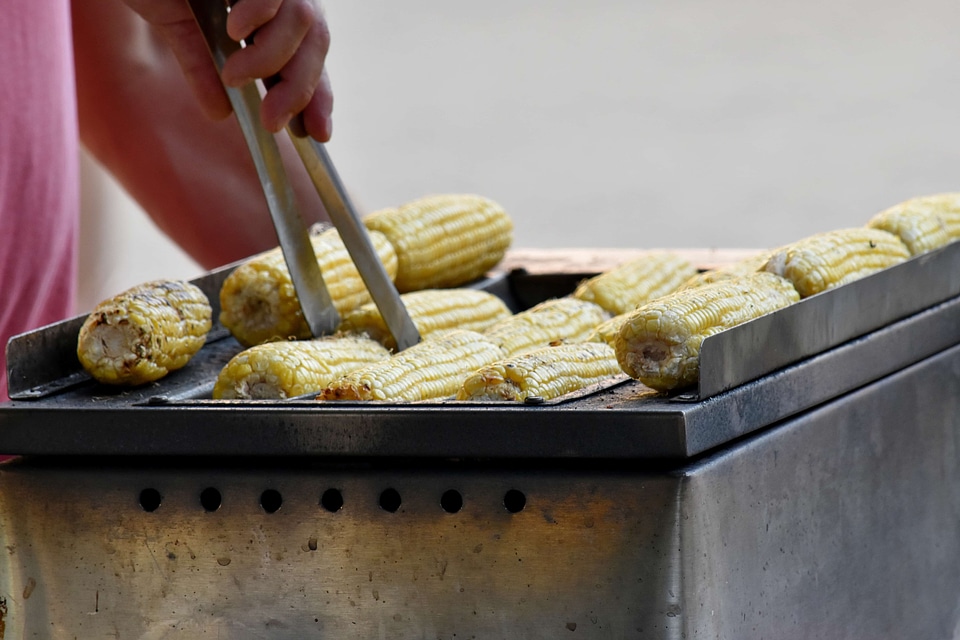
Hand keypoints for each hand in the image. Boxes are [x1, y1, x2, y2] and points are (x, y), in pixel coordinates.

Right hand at [121, 0, 332, 140]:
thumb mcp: (178, 25)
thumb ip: (202, 65)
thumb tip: (220, 113)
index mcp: (267, 7)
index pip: (310, 52)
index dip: (319, 93)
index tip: (319, 134)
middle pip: (317, 39)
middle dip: (299, 89)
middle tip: (272, 122)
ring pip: (303, 19)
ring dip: (271, 59)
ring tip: (234, 75)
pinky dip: (261, 13)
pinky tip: (236, 29)